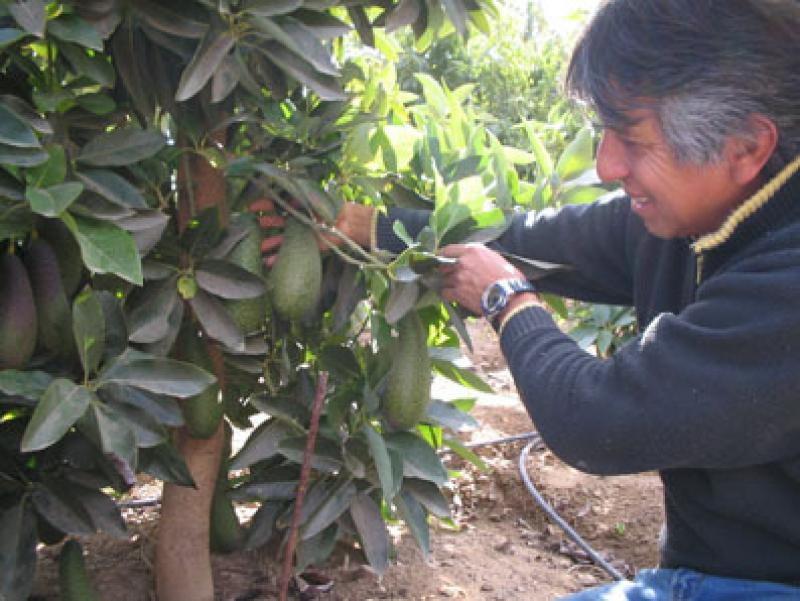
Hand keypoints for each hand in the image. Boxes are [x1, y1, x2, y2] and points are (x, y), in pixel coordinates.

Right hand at [249, 198, 374, 266]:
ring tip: (259, 248)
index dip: (265, 204)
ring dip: (271, 243)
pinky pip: (291, 252)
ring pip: (283, 238)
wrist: (349, 224)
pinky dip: (280, 257)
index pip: (279, 203)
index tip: (252, 206)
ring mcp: (303, 234)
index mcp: (301, 206)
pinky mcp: (308, 247)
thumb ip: (297, 199)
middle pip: (279, 221)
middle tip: (252, 224)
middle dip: (266, 223)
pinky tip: (269, 262)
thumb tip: (280, 197)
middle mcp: (301, 220)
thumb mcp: (313, 200)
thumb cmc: (333, 209)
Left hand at [438, 244, 528, 314]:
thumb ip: (481, 256)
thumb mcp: (496, 258)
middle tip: (450, 276)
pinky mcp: (458, 293)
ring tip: (454, 288)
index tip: (442, 259)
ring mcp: (458, 278)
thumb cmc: (509, 277)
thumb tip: (475, 259)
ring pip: (444, 280)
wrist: (510, 296)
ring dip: (448, 284)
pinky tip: (452, 296)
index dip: (443, 255)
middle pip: (444, 266)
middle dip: (446, 271)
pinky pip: (445, 293)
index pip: (449, 250)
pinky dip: (447, 295)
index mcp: (473, 250)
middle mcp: (463, 262)